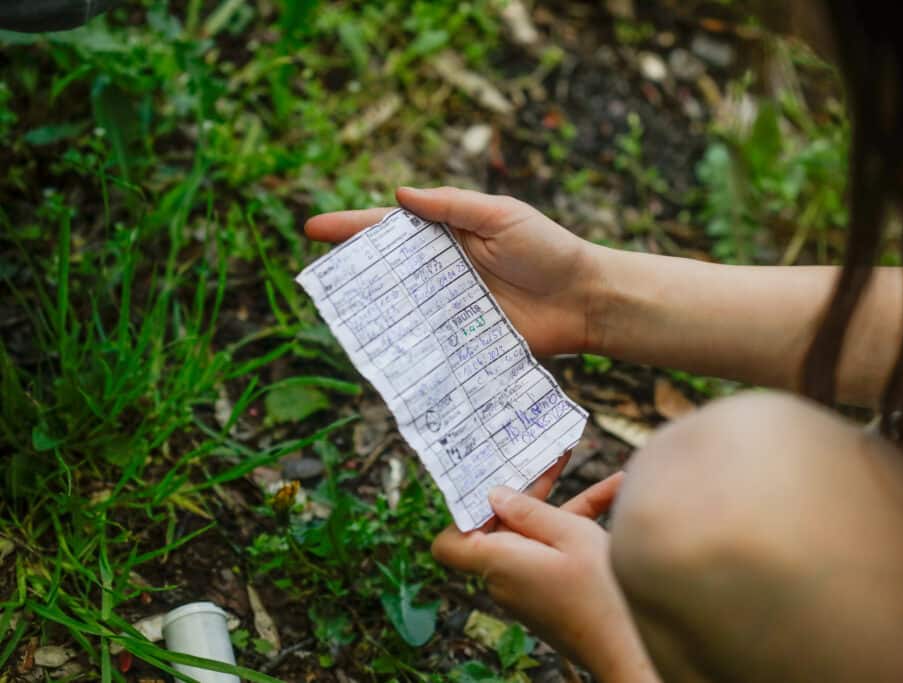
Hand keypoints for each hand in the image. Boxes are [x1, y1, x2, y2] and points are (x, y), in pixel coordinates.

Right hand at [304, 186, 597, 355]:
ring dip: (370, 311)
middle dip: (350, 272)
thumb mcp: (502, 216)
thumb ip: (452, 206)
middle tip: (314, 280)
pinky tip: (375, 349)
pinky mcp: (463, 338)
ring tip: (333, 315)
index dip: (352, 228)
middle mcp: (443, 270)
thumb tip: (398, 195)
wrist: (585, 300)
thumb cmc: (549, 250)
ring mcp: (450, 306)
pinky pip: (426, 340)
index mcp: (448, 233)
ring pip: (400, 308)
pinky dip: (402, 343)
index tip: (313, 229)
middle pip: (387, 271)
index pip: (391, 229)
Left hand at [432, 474, 659, 682]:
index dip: (461, 513)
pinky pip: (554, 550)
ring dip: (562, 502)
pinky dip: (577, 525)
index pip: (448, 543)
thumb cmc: (601, 591)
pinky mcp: (551, 590)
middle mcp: (505, 576)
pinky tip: (614, 491)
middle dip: (526, 489)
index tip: (488, 484)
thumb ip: (529, 512)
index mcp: (498, 561)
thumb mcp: (570, 536)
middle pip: (499, 526)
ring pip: (534, 533)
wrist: (632, 648)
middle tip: (544, 453)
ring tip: (581, 460)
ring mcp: (528, 585)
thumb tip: (494, 495)